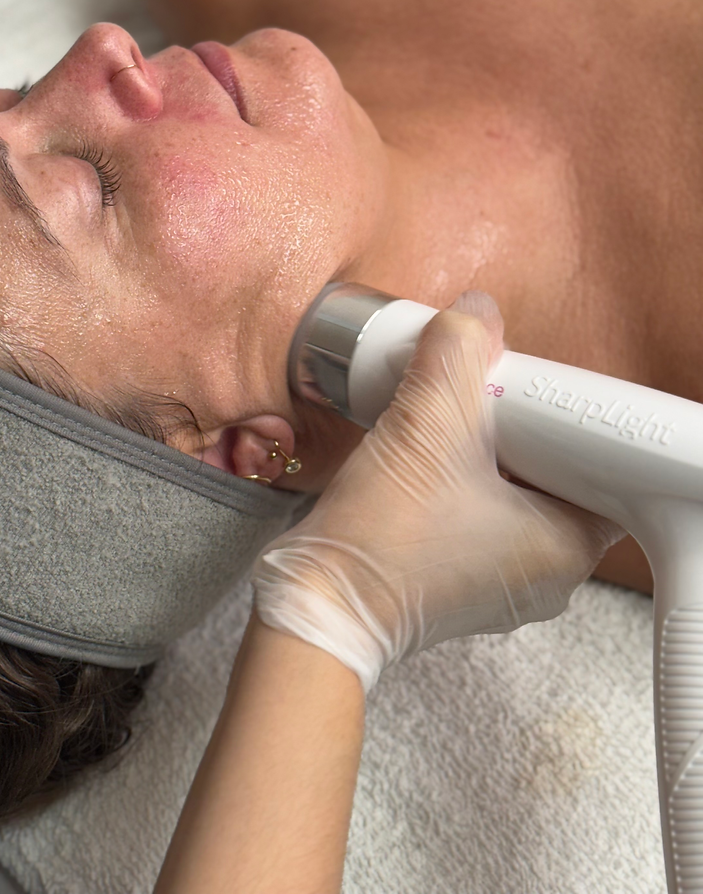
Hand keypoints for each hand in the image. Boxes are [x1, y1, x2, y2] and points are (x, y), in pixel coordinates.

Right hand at [253, 291, 623, 690]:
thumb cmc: (384, 536)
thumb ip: (455, 352)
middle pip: (552, 471)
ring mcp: (499, 581)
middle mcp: (546, 574)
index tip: (524, 391)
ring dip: (480, 448)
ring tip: (444, 417)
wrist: (316, 603)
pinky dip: (456, 476)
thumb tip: (474, 313)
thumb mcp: (426, 423)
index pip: (600, 466)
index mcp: (567, 547)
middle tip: (481, 396)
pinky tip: (423, 450)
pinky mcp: (456, 579)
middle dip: (516, 425)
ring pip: (510, 489)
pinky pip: (476, 510)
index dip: (564, 417)